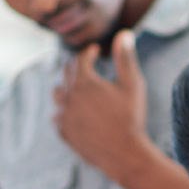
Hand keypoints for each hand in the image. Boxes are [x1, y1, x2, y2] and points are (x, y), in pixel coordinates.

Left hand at [52, 31, 154, 178]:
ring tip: (78, 87)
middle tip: (87, 65)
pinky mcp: (63, 132)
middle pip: (65, 73)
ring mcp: (63, 116)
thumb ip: (125, 58)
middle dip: (76, 66)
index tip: (95, 51)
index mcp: (84, 82)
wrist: (124, 154)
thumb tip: (124, 34)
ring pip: (57, 93)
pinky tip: (73, 111)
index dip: (88, 53)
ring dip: (66, 86)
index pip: (80, 59)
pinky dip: (63, 110)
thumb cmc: (130, 118)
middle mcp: (68, 97)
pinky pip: (56, 115)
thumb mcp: (132, 85)